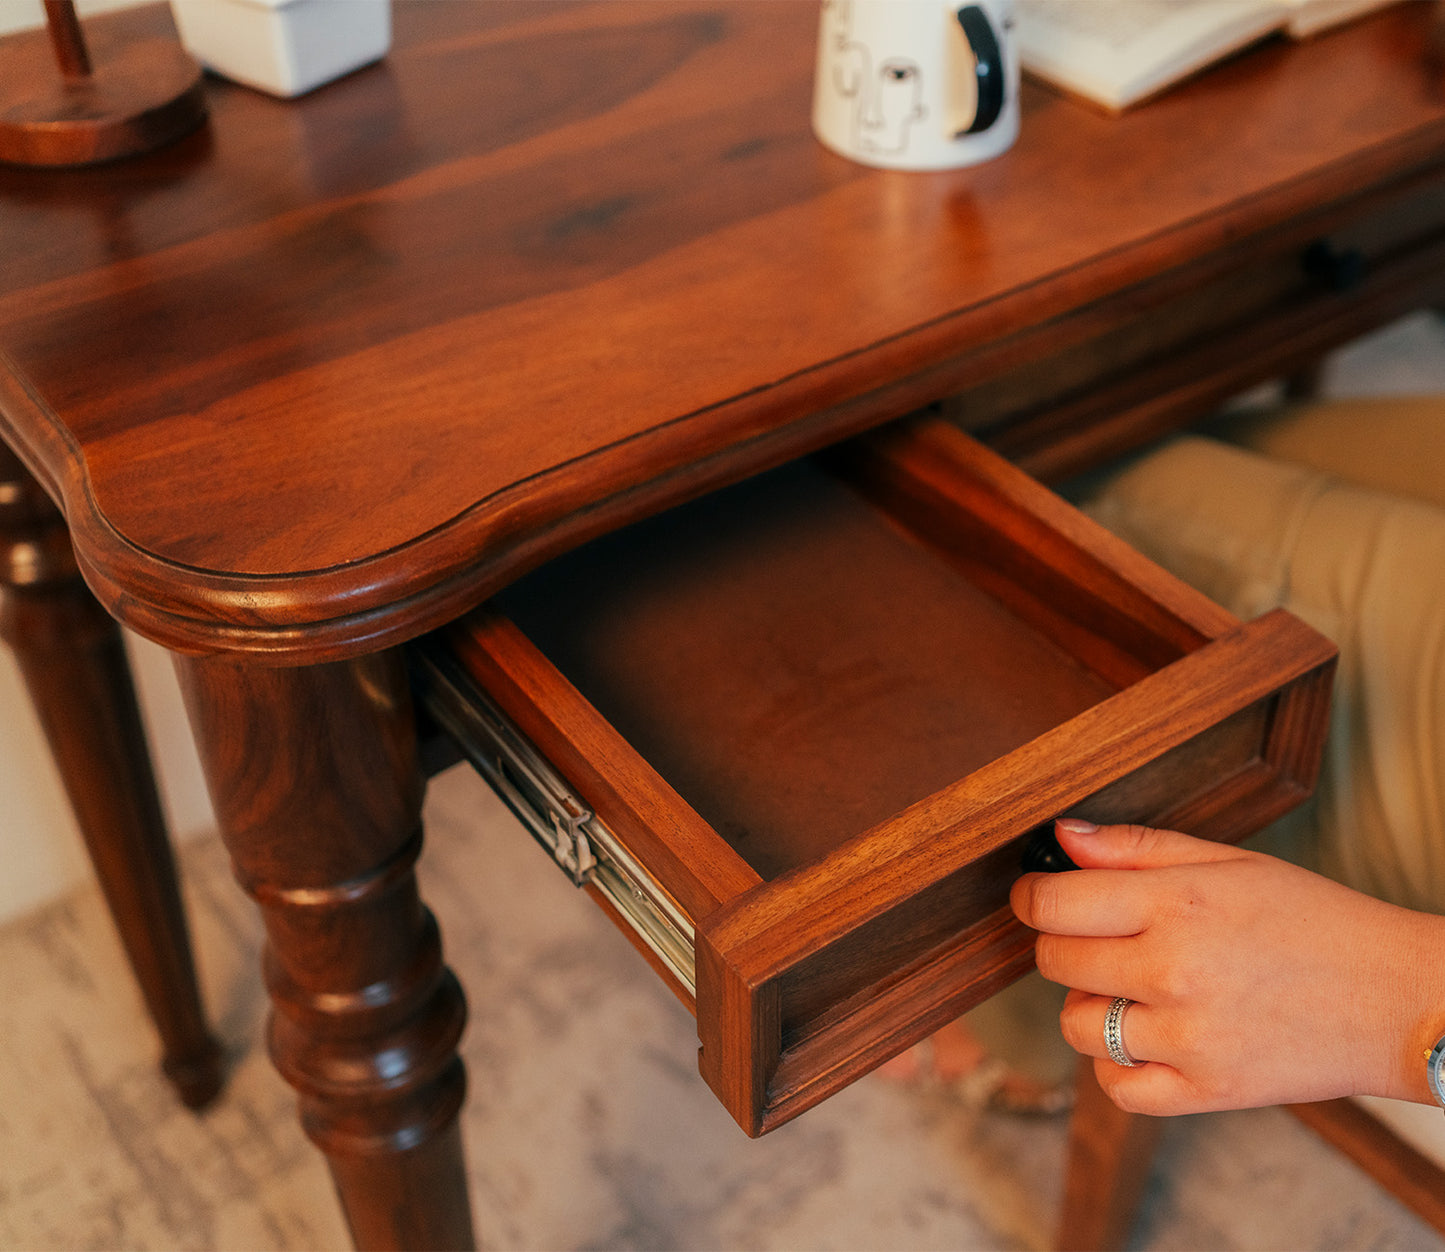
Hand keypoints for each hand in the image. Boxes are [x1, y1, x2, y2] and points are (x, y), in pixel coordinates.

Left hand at [1010, 819, 1444, 1115]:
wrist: (1398, 999)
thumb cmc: (1314, 919)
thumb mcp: (1228, 861)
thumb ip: (1134, 848)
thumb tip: (1061, 838)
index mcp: (1175, 904)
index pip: (1053, 905)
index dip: (1031, 897)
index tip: (1038, 897)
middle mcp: (1173, 971)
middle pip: (1055, 964)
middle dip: (1062, 947)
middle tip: (1100, 940)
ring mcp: (1188, 1039)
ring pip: (1078, 1027)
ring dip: (1092, 1006)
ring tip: (1137, 989)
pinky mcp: (1207, 1093)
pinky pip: (1116, 1088)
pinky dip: (1118, 1067)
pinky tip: (1149, 1038)